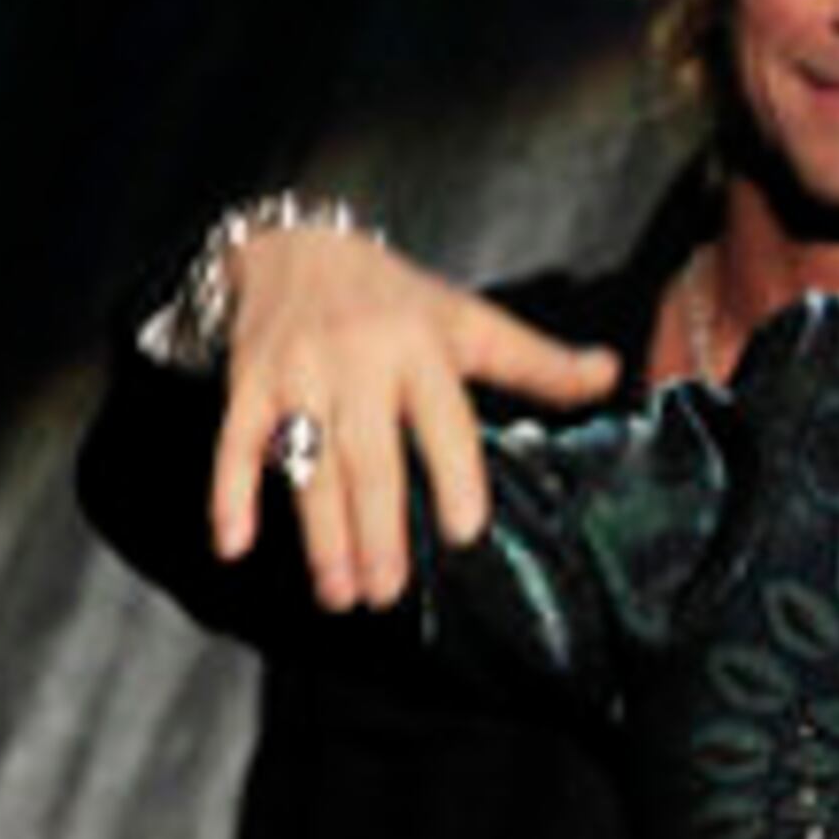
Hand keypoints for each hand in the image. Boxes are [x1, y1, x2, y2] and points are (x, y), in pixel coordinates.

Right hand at [206, 224, 618, 609]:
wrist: (296, 246)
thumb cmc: (395, 297)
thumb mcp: (470, 319)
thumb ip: (536, 360)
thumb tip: (609, 374)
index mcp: (422, 349)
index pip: (444, 421)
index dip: (455, 475)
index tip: (464, 531)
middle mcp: (358, 363)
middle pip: (370, 458)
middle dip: (378, 531)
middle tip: (388, 592)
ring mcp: (298, 374)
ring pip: (308, 463)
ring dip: (321, 534)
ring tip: (339, 592)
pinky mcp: (248, 384)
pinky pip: (233, 443)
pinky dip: (229, 494)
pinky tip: (233, 545)